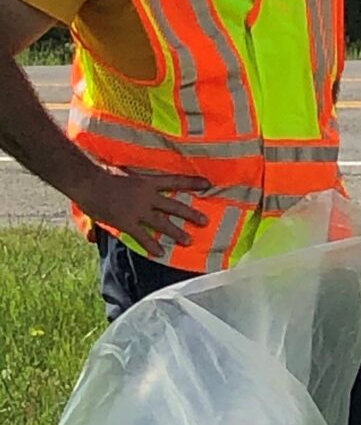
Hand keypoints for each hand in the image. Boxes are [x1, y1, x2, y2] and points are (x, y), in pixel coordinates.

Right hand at [80, 162, 209, 255]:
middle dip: (190, 214)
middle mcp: (147, 196)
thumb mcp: (124, 172)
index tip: (208, 184)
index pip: (175, 181)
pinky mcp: (127, 222)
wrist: (89, 183)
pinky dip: (152, 245)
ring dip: (176, 232)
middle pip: (174, 206)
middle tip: (205, 221)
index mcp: (147, 182)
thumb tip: (137, 179)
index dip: (192, 183)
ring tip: (188, 240)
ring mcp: (138, 210)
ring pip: (162, 223)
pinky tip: (160, 253)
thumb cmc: (102, 174)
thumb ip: (135, 179)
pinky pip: (142, 236)